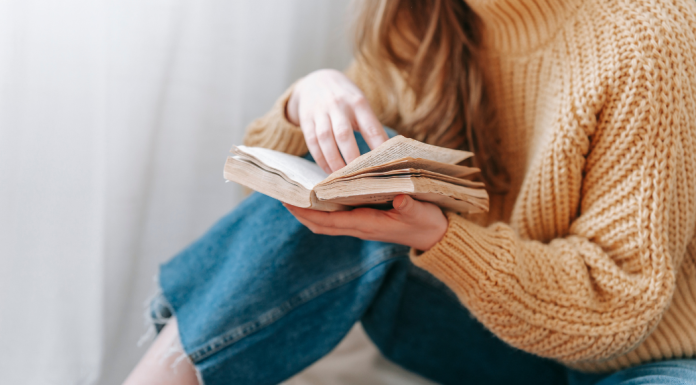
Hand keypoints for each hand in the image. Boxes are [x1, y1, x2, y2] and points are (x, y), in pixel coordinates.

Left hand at [284, 195, 448, 250]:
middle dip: (300, 213)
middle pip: (321, 224)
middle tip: (282, 196)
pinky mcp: (365, 222)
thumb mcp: (421, 212)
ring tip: (294, 196)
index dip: (308, 212)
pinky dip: (323, 211)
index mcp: (367, 224)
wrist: (436, 237)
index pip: (330, 221)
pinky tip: (318, 197)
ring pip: (326, 223)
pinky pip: (337, 219)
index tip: (290, 201)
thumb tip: (398, 198)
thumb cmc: (427, 222)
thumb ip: (409, 206)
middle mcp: (359, 227)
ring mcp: (361, 226)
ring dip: (309, 213)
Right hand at [286, 69, 388, 173]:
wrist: (317, 80)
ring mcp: (320, 112)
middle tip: (359, 176)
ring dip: (333, 160)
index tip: (385, 164)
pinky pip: (312, 142)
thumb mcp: (360, 104)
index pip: (370, 127)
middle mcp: (338, 106)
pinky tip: (328, 170)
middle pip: (344, 134)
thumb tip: (387, 152)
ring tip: (342, 177)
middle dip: (351, 157)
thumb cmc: (346, 99)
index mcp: (358, 102)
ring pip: (325, 139)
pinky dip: (320, 159)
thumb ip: (371, 125)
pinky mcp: (306, 119)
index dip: (378, 146)